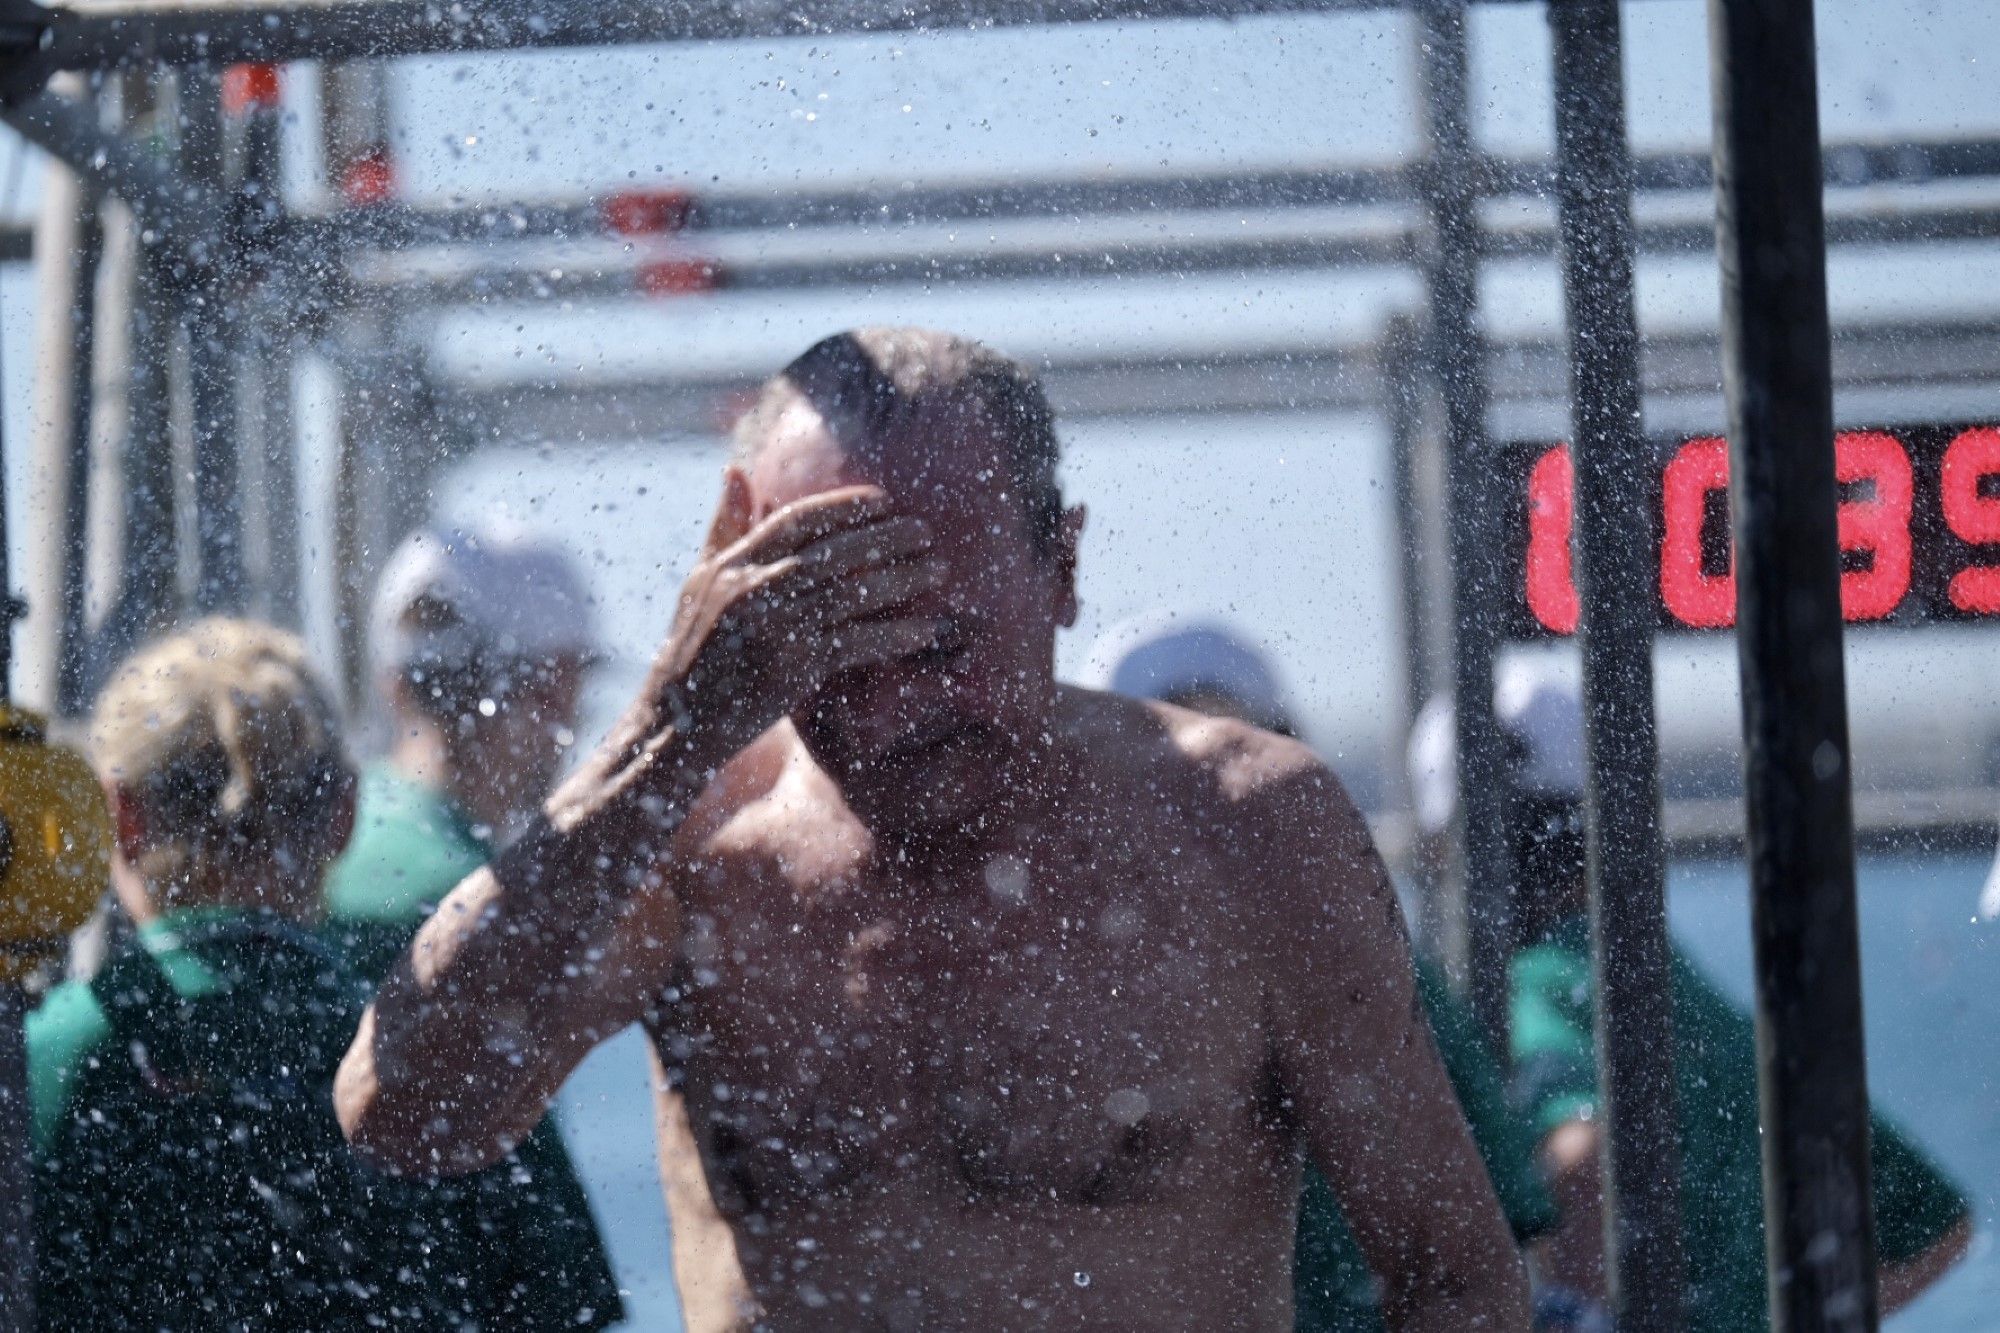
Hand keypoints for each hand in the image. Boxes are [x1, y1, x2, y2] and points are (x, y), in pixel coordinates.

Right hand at [558, 474, 946, 824]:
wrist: (674, 724)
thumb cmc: (692, 651)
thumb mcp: (699, 581)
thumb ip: (724, 527)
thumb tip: (735, 470)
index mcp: (731, 564)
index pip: (797, 520)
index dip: (844, 506)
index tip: (883, 500)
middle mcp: (752, 588)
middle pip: (833, 552)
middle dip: (885, 538)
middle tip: (924, 531)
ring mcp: (774, 627)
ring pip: (851, 593)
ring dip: (900, 580)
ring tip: (936, 571)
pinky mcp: (793, 666)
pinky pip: (855, 641)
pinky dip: (892, 633)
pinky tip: (922, 629)